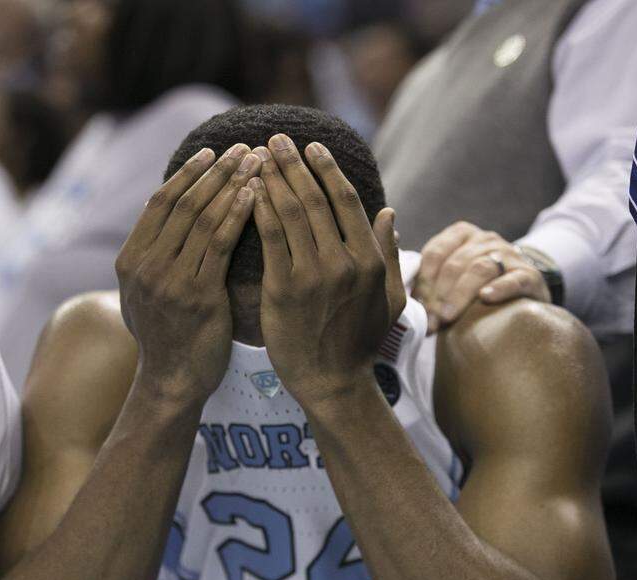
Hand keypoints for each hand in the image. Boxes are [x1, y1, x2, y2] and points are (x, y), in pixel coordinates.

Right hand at [115, 144, 261, 402]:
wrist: (172, 382)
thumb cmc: (168, 337)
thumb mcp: (146, 294)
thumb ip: (153, 257)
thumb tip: (163, 216)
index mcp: (130, 260)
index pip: (160, 202)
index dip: (188, 174)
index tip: (213, 152)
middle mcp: (145, 266)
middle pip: (184, 203)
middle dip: (216, 171)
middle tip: (244, 147)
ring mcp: (169, 281)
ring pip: (203, 218)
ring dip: (232, 185)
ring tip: (257, 163)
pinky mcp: (197, 296)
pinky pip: (220, 245)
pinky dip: (238, 215)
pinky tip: (257, 196)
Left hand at [250, 134, 403, 406]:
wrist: (332, 384)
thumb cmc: (359, 343)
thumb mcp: (390, 299)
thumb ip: (389, 254)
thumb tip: (388, 212)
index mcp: (370, 261)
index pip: (346, 201)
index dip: (326, 170)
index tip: (311, 148)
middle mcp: (344, 263)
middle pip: (314, 200)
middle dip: (293, 164)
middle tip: (275, 139)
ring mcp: (313, 276)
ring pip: (289, 213)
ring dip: (272, 178)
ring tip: (256, 156)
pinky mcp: (283, 290)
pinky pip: (269, 238)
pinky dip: (257, 209)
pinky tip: (246, 191)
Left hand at [414, 222, 550, 333]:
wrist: (523, 291)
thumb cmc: (476, 288)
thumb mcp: (452, 277)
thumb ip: (429, 283)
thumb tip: (401, 301)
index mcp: (461, 235)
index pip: (435, 253)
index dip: (423, 282)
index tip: (417, 307)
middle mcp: (485, 239)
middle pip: (455, 263)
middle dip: (438, 294)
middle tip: (430, 320)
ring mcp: (509, 255)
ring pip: (479, 268)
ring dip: (460, 294)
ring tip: (447, 316)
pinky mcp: (529, 275)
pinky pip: (513, 279)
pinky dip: (498, 288)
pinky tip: (485, 299)